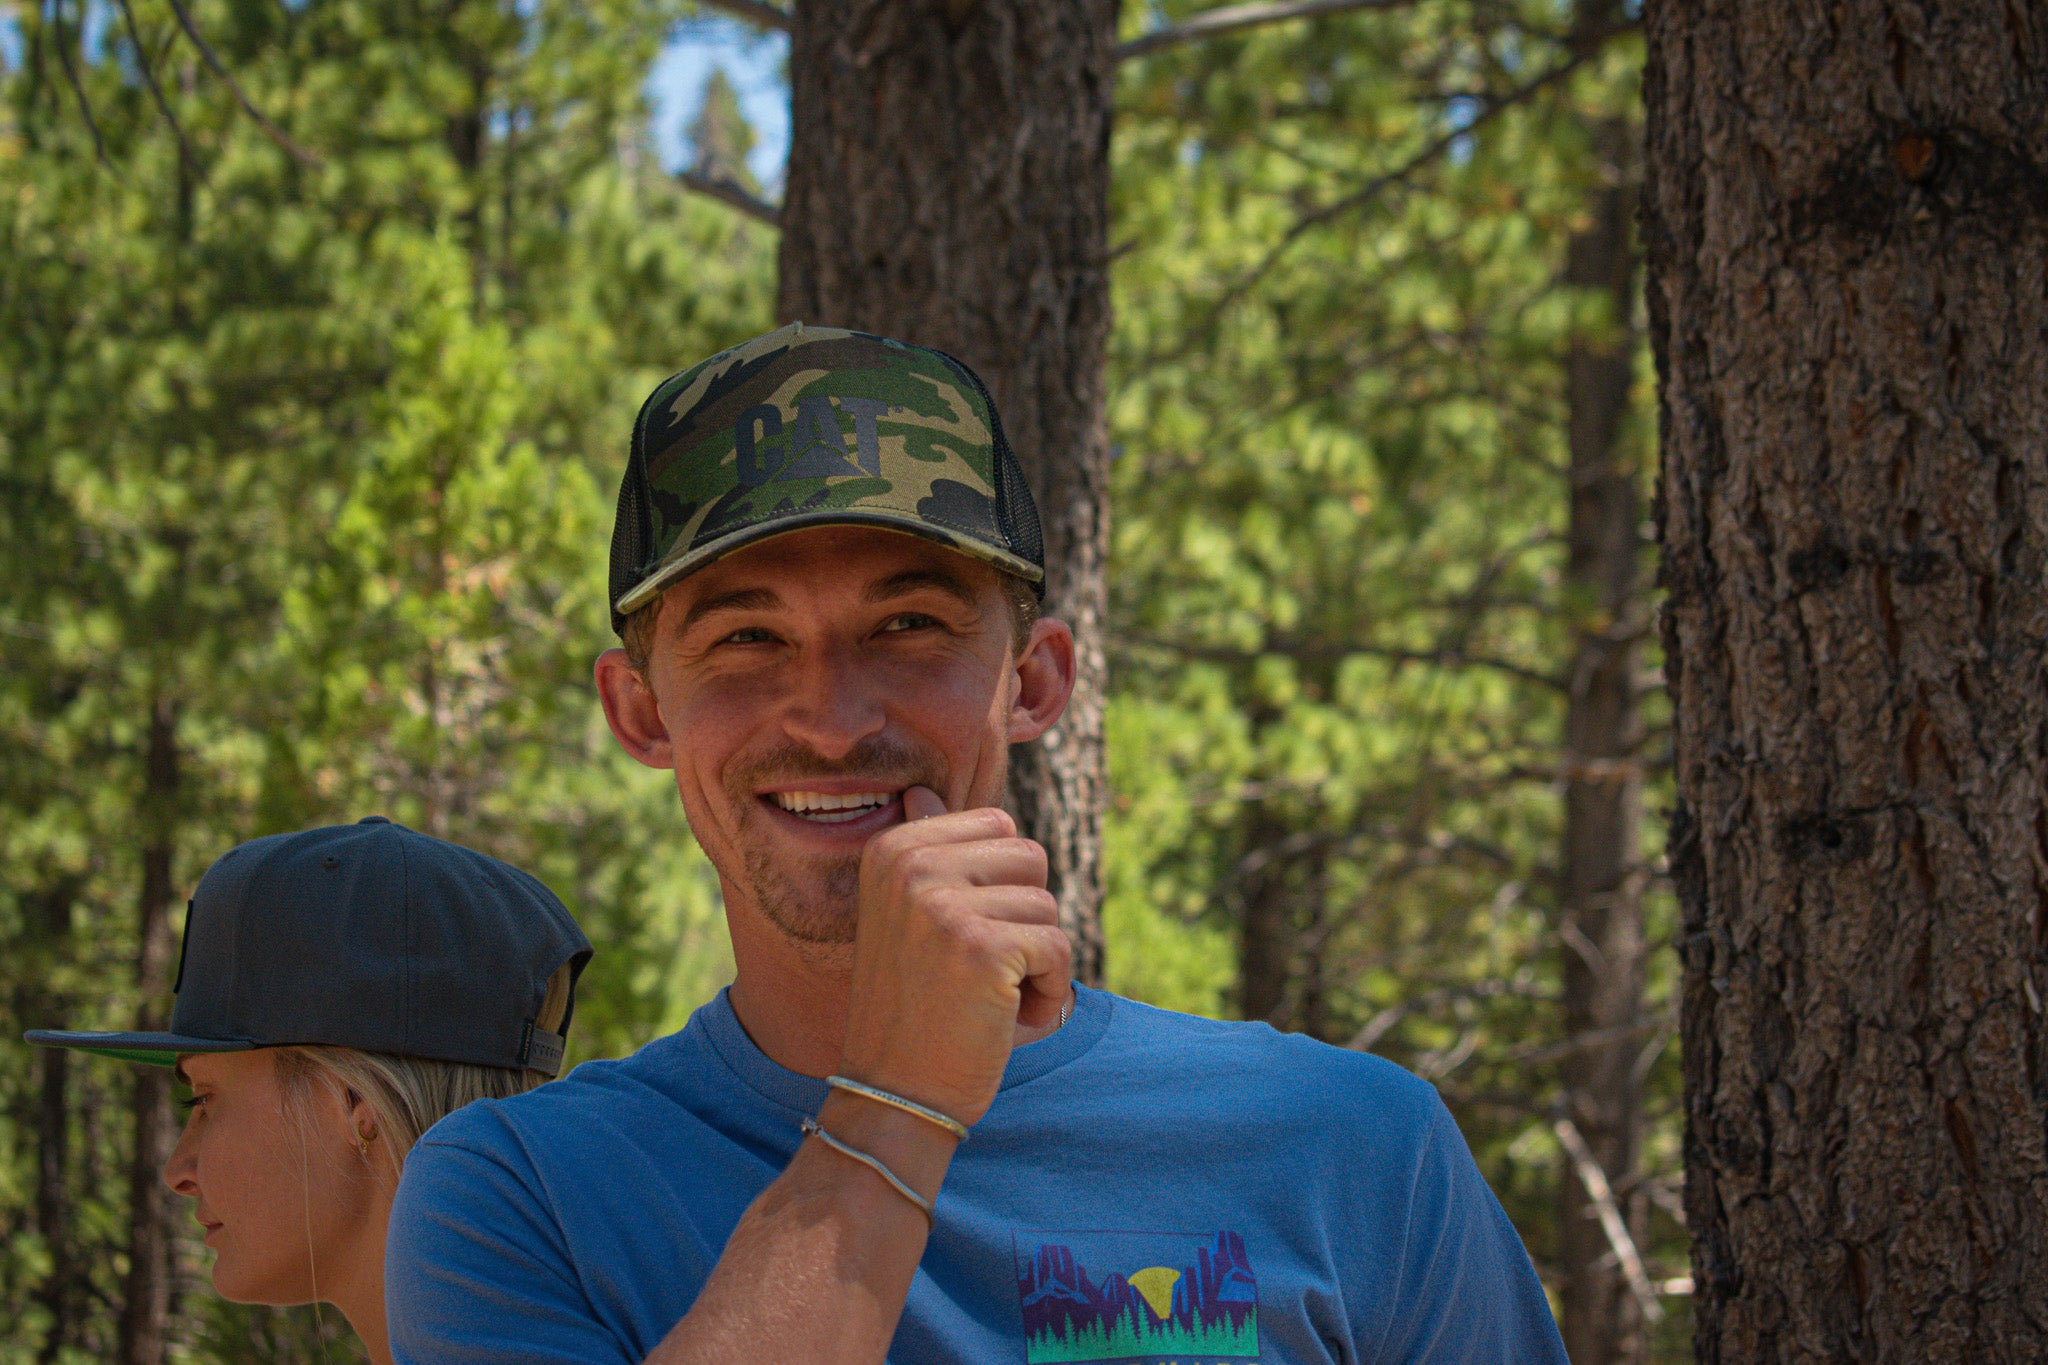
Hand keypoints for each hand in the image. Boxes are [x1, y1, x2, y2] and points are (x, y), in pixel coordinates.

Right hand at [836, 786, 1070, 1127]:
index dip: (1001, 890)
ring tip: (984, 1001)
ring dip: (1036, 965)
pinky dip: (1047, 995)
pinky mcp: (981, 947)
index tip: (956, 940)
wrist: (892, 1096)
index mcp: (892, 847)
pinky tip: (1001, 1022)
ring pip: (1049, 907)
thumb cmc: (916, 1010)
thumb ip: (928, 855)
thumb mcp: (907, 918)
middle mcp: (909, 864)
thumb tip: (923, 790)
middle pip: (1032, 857)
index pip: (1000, 825)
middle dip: (1025, 921)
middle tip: (976, 974)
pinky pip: (1060, 949)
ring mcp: (942, 903)